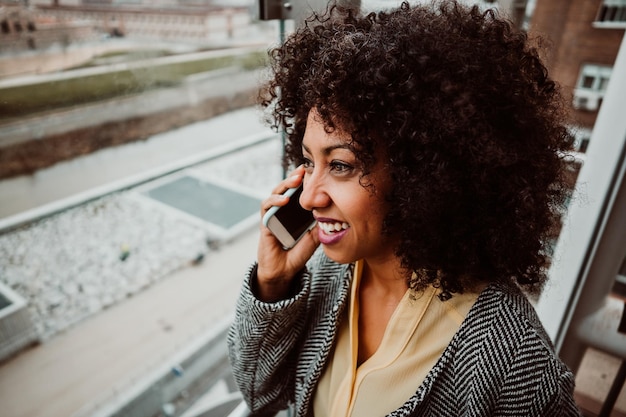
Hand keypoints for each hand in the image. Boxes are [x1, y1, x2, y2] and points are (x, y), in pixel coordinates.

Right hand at [256, 166, 319, 300]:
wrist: (284, 272)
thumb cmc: (298, 254)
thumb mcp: (314, 237)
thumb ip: (319, 225)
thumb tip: (332, 212)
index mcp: (295, 212)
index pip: (299, 191)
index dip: (305, 180)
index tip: (315, 170)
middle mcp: (283, 211)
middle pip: (287, 188)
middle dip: (295, 177)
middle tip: (304, 169)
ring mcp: (273, 216)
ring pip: (276, 193)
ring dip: (285, 185)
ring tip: (296, 180)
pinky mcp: (265, 223)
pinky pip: (266, 208)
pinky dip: (274, 202)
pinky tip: (284, 200)